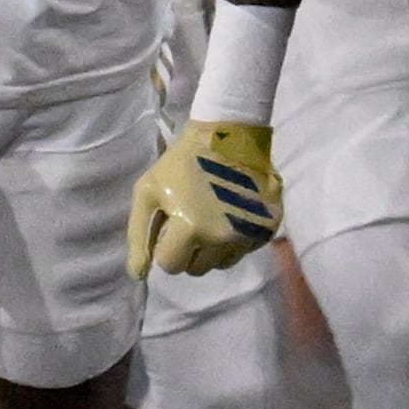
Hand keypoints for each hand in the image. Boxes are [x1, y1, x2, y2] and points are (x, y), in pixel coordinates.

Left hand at [126, 121, 282, 278]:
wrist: (230, 133)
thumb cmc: (182, 161)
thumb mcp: (148, 191)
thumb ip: (139, 236)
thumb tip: (139, 274)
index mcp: (190, 229)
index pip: (171, 265)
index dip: (166, 247)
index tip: (171, 227)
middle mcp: (222, 237)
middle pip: (197, 268)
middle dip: (189, 251)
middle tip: (190, 224)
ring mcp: (249, 232)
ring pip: (223, 263)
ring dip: (213, 250)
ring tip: (211, 222)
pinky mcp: (270, 226)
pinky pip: (247, 249)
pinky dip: (237, 241)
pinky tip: (231, 217)